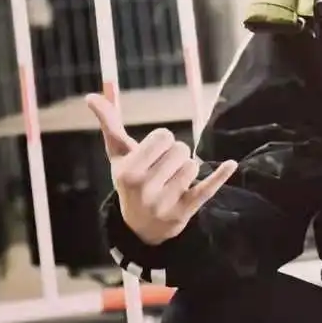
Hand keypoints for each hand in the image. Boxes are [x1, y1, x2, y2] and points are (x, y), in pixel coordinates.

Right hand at [85, 93, 237, 246]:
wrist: (141, 226)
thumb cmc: (131, 180)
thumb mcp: (118, 156)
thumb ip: (109, 125)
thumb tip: (91, 96)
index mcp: (128, 172)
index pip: (163, 137)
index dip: (164, 140)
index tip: (157, 151)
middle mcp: (145, 188)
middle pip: (180, 149)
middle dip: (177, 153)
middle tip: (166, 167)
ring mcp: (165, 202)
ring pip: (194, 165)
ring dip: (189, 168)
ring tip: (175, 179)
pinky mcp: (185, 211)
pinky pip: (207, 188)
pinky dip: (219, 176)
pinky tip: (231, 164)